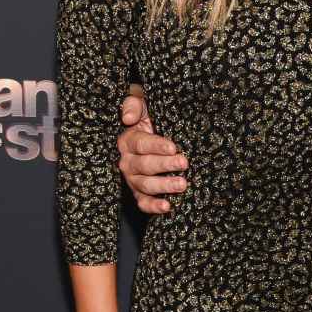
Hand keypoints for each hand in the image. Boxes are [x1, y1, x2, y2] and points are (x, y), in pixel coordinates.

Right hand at [118, 84, 187, 213]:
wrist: (156, 135)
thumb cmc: (150, 118)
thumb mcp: (142, 105)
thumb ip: (133, 104)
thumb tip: (129, 117)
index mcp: (128, 140)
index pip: (141, 143)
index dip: (157, 145)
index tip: (173, 147)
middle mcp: (127, 161)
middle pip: (144, 165)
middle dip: (165, 164)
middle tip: (184, 163)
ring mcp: (133, 179)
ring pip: (145, 185)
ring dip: (164, 186)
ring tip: (182, 184)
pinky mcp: (140, 193)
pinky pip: (143, 202)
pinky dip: (153, 207)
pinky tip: (167, 207)